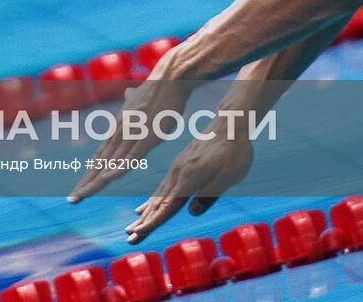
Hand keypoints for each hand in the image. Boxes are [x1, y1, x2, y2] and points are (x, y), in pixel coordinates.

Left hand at [69, 50, 195, 202]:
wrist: (169, 78)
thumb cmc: (159, 90)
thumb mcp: (141, 99)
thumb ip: (132, 102)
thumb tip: (129, 92)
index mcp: (119, 129)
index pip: (101, 156)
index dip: (90, 173)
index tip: (81, 187)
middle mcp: (120, 133)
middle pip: (100, 163)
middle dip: (86, 182)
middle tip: (73, 199)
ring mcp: (132, 135)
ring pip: (110, 163)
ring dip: (95, 180)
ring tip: (82, 195)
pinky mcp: (146, 136)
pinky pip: (131, 156)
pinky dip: (118, 169)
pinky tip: (108, 180)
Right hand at [124, 134, 252, 243]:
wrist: (229, 124)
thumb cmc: (234, 150)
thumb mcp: (229, 174)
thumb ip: (210, 193)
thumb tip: (192, 212)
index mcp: (189, 176)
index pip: (168, 204)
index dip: (153, 221)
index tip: (138, 233)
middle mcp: (178, 173)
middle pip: (158, 203)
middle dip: (143, 223)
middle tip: (128, 238)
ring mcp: (177, 169)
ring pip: (157, 197)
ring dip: (144, 215)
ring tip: (131, 229)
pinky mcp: (179, 167)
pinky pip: (162, 188)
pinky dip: (151, 202)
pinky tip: (142, 210)